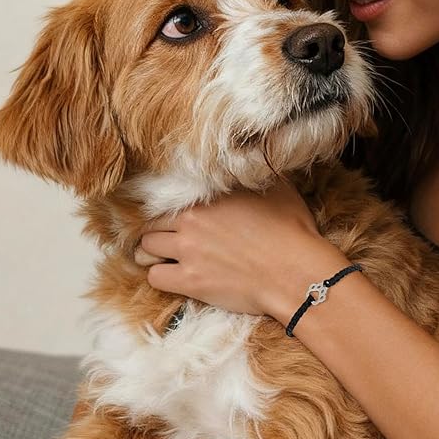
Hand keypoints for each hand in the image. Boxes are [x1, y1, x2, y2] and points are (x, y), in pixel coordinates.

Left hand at [137, 177, 350, 319]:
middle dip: (156, 231)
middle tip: (168, 238)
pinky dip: (161, 276)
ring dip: (152, 253)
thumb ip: (254, 172)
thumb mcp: (277, 187)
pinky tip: (174, 276)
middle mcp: (191, 220)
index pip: (167, 197)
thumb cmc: (291, 229)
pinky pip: (155, 277)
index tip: (176, 216)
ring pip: (145, 249)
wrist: (294, 272)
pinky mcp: (190, 281)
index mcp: (208, 196)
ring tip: (165, 257)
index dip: (170, 209)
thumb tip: (253, 156)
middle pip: (151, 224)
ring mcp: (188, 251)